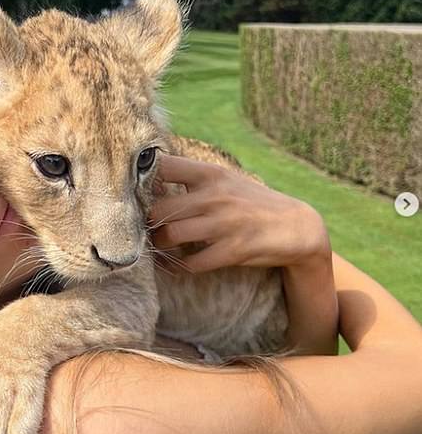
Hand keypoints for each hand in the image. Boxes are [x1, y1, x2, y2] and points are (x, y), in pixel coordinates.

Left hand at [149, 153, 330, 272]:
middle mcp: (215, 196)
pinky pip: (191, 263)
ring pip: (171, 235)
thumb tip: (150, 178)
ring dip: (159, 244)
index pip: (164, 166)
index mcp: (211, 174)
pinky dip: (177, 267)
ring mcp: (223, 224)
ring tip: (159, 246)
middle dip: (147, 222)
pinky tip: (174, 264)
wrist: (295, 226)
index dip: (143, 179)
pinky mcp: (232, 251)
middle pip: (159, 208)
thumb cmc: (251, 202)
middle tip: (143, 229)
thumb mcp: (225, 180)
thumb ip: (193, 178)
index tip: (137, 192)